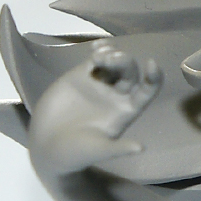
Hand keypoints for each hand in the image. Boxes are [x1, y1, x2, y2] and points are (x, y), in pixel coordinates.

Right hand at [29, 42, 162, 173]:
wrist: (46, 148)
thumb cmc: (76, 153)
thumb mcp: (98, 151)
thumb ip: (118, 148)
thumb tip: (141, 149)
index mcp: (127, 110)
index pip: (147, 90)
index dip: (154, 77)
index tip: (153, 64)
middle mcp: (117, 95)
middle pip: (130, 72)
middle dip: (124, 63)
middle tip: (110, 61)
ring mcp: (100, 84)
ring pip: (114, 62)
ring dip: (112, 54)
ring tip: (100, 57)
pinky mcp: (81, 76)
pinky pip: (95, 58)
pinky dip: (99, 50)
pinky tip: (97, 47)